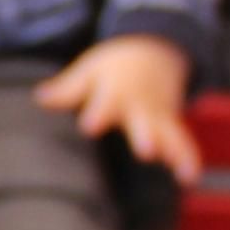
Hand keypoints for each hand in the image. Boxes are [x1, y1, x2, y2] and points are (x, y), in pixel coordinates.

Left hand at [35, 33, 201, 182]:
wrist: (154, 51)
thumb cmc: (114, 68)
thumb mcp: (89, 71)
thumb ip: (67, 89)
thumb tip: (40, 98)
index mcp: (115, 91)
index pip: (105, 103)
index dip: (99, 114)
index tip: (91, 126)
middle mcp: (140, 105)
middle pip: (142, 121)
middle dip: (145, 136)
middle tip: (146, 151)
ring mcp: (158, 115)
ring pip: (168, 134)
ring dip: (174, 152)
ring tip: (183, 173)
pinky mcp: (171, 125)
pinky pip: (182, 141)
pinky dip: (188, 157)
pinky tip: (190, 178)